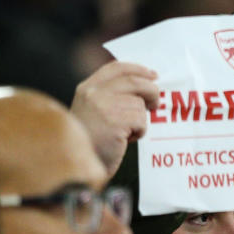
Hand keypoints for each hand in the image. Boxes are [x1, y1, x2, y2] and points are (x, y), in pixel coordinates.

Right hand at [71, 61, 159, 177]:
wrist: (77, 165)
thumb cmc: (91, 140)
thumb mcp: (93, 110)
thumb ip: (111, 95)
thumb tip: (147, 83)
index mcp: (87, 88)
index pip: (117, 68)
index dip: (138, 69)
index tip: (153, 75)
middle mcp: (93, 93)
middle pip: (135, 82)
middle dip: (152, 92)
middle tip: (155, 104)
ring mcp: (103, 106)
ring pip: (140, 105)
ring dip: (140, 120)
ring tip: (125, 132)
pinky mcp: (115, 122)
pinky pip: (141, 121)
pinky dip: (139, 131)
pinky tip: (125, 139)